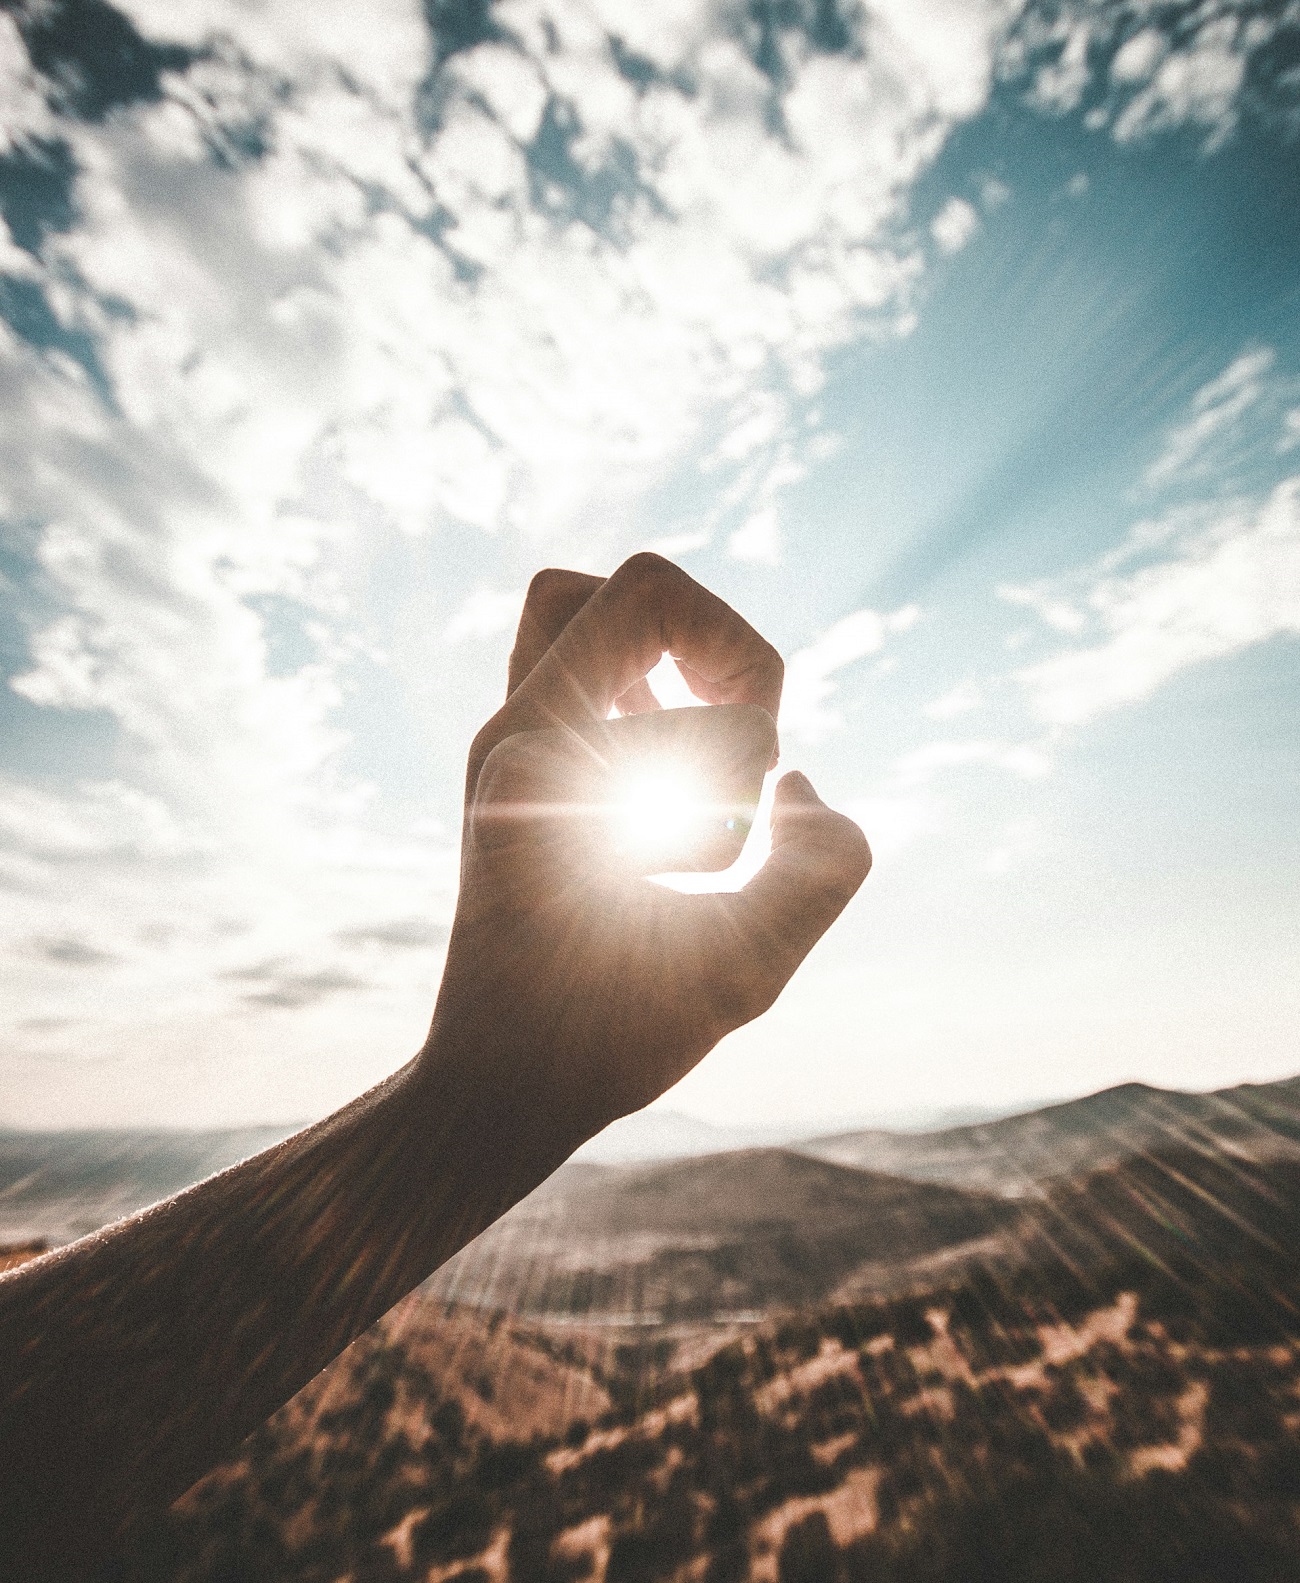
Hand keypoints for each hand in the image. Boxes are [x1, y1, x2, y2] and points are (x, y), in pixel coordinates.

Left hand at [421, 554, 870, 1149]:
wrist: (491, 1086)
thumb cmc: (604, 1041)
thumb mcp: (742, 974)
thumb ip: (820, 869)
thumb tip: (801, 784)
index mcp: (540, 769)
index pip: (670, 637)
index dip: (747, 696)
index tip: (744, 811)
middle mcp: (508, 736)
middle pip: (628, 588)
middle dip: (723, 647)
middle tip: (744, 742)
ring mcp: (504, 745)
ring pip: (581, 606)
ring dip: (675, 654)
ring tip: (711, 744)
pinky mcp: (516, 766)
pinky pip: (577, 661)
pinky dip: (644, 684)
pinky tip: (679, 770)